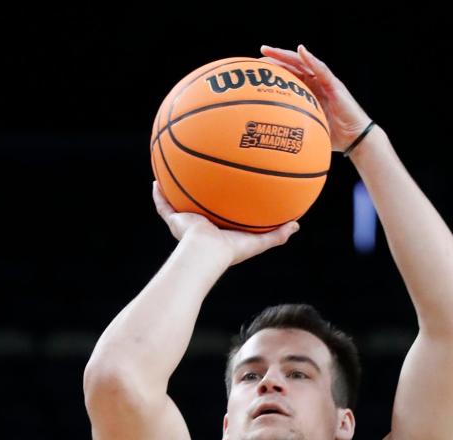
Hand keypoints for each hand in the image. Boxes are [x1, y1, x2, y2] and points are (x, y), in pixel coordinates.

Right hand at [152, 181, 298, 263]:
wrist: (206, 254)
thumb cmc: (231, 251)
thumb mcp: (258, 241)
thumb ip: (277, 235)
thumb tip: (297, 225)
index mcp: (219, 231)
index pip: (222, 214)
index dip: (224, 204)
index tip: (227, 191)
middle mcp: (201, 226)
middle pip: (200, 206)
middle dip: (199, 194)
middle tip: (202, 178)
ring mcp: (186, 223)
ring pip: (179, 203)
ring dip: (175, 190)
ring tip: (173, 171)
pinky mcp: (175, 221)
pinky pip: (163, 206)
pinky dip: (158, 195)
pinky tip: (155, 181)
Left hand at [259, 44, 371, 153]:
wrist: (355, 140)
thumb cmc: (334, 138)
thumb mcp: (309, 132)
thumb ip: (295, 130)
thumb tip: (274, 146)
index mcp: (309, 92)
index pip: (289, 76)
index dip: (275, 71)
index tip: (257, 69)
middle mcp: (316, 83)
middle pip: (294, 65)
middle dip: (277, 57)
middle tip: (261, 52)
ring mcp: (325, 82)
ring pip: (304, 62)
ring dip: (287, 54)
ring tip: (271, 50)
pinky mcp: (335, 84)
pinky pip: (321, 69)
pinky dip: (311, 59)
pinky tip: (301, 51)